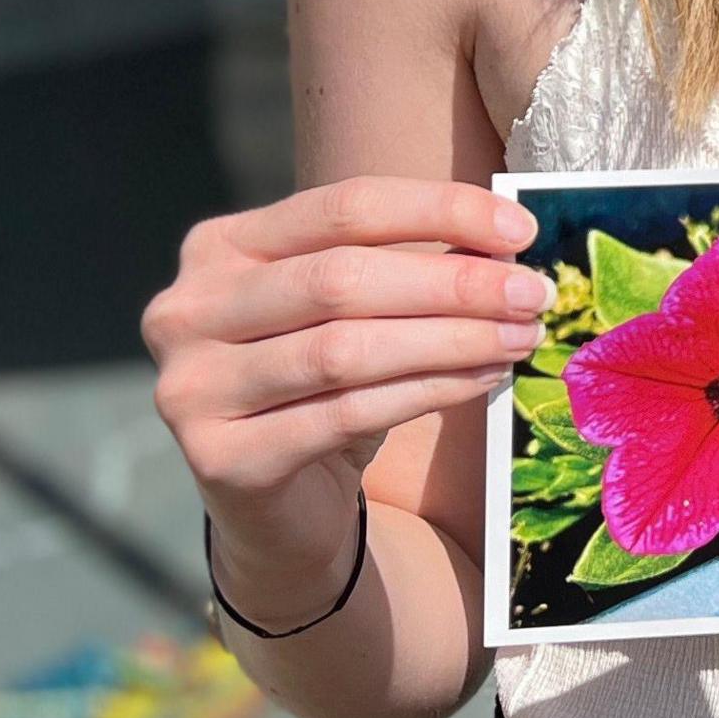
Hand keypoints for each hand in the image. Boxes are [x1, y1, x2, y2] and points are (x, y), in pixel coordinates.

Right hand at [142, 178, 551, 610]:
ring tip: (518, 338)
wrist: (279, 509)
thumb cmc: (324, 386)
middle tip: (532, 293)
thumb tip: (505, 239)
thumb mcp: (351, 311)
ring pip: (345, 349)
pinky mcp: (219, 458)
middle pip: (342, 278)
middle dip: (454, 283)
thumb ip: (401, 265)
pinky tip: (481, 379)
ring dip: (450, 340)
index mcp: (218, 246)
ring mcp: (192, 386)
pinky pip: (344, 414)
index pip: (342, 208)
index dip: (438, 210)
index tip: (521, 230)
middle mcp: (186, 309)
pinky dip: (426, 393)